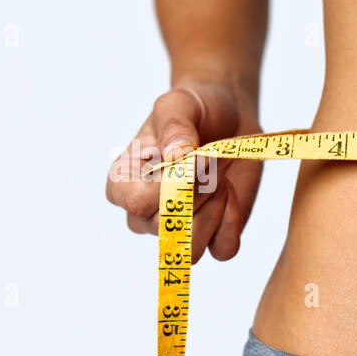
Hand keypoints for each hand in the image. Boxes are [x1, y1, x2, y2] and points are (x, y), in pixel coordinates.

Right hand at [106, 80, 262, 262]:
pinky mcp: (212, 236)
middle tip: (210, 162)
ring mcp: (176, 231)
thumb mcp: (179, 104)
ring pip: (191, 249)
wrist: (229, 117)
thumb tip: (176, 155)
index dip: (171, 184)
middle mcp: (144, 215)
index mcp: (124, 184)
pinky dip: (232, 222)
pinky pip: (222, 250)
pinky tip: (231, 193)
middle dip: (198, 194)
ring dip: (214, 212)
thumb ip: (175, 126)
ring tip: (219, 179)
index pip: (137, 203)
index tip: (194, 155)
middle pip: (167, 229)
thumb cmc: (194, 110)